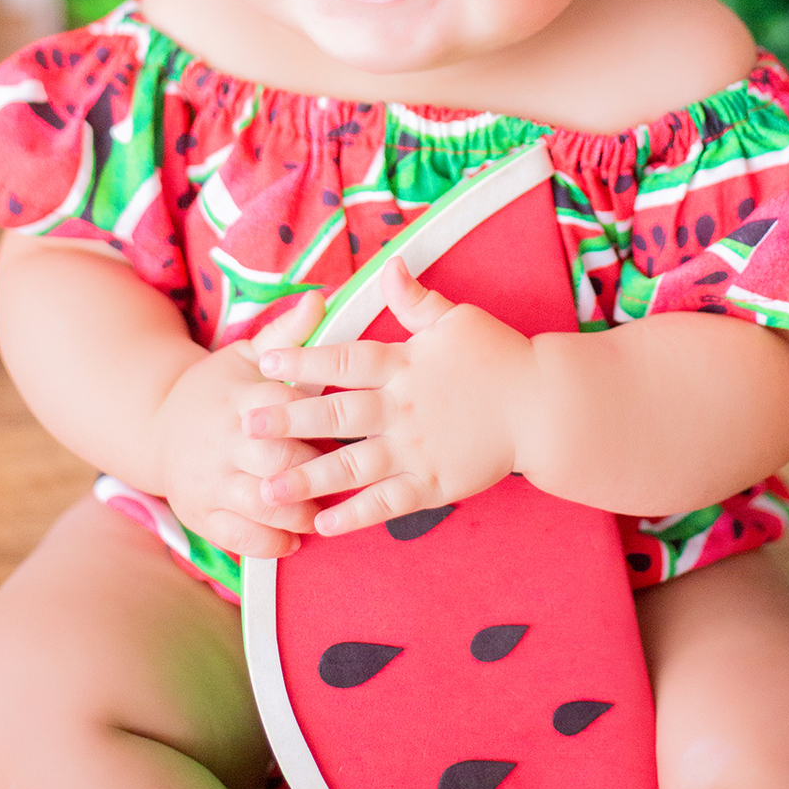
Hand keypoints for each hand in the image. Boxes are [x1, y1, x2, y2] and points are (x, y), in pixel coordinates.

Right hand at [150, 289, 327, 559]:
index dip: (318, 418)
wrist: (157, 425)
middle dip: (312, 470)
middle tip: (348, 476)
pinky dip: (270, 542)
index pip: (284, 407)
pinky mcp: (201, 514)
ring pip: (259, 504)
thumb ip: (288, 333)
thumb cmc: (219, 387)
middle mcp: (223, 440)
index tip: (351, 426)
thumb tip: (321, 297)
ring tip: (324, 510)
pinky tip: (295, 539)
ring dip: (297, 512)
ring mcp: (210, 481)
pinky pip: (238, 537)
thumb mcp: (249, 355)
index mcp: (239, 397)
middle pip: (274, 459)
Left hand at [243, 258, 537, 536]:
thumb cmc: (499, 356)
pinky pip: (385, 503)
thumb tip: (387, 265)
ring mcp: (415, 450)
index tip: (264, 362)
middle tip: (246, 429)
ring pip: (351, 465)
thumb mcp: (455, 318)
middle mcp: (401, 408)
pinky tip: (322, 523)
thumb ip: (414, 300)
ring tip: (268, 490)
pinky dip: (353, 514)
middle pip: (334, 413)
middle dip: (288, 421)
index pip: (343, 359)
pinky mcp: (432, 484)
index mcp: (403, 364)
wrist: (543, 406)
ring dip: (307, 477)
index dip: (302, 359)